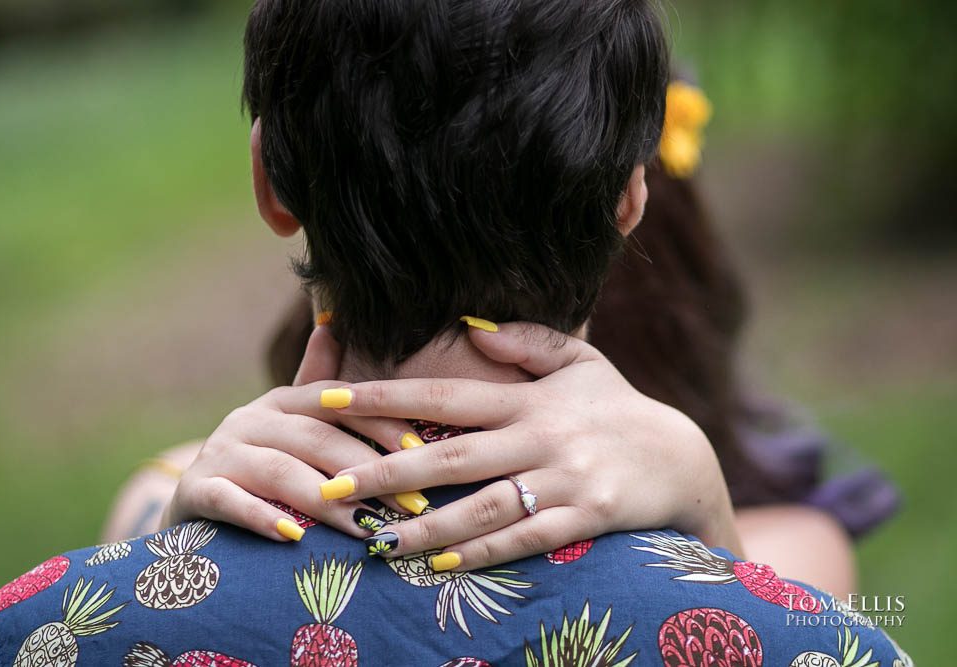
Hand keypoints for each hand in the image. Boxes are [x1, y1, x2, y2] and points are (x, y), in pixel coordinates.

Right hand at [165, 324, 428, 540]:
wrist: (193, 507)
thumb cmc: (260, 468)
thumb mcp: (292, 426)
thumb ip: (317, 385)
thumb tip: (333, 321)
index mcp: (282, 401)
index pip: (338, 401)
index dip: (381, 422)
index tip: (419, 450)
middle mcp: (250, 418)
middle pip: (315, 437)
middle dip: (367, 471)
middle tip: (408, 506)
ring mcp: (219, 452)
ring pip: (279, 470)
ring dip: (326, 501)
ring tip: (366, 529)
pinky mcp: (195, 490)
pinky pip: (229, 500)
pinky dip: (261, 516)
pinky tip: (293, 536)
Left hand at [317, 320, 741, 569]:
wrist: (682, 458)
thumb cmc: (617, 407)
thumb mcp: (581, 361)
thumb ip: (528, 341)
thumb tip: (471, 326)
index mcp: (528, 399)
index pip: (444, 395)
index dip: (384, 395)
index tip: (329, 398)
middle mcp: (540, 437)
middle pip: (451, 456)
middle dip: (387, 472)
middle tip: (331, 486)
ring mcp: (565, 479)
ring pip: (483, 506)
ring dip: (425, 525)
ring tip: (375, 541)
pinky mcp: (588, 517)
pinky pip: (527, 539)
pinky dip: (482, 553)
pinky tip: (439, 563)